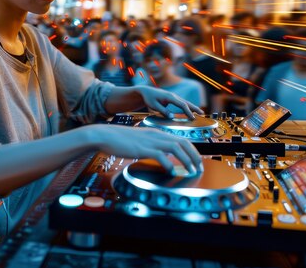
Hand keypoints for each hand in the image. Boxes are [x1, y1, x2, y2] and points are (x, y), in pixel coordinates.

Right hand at [84, 124, 202, 174]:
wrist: (106, 135)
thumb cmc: (121, 140)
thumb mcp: (141, 141)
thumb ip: (153, 146)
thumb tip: (162, 156)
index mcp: (158, 133)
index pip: (181, 139)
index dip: (192, 150)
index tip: (197, 160)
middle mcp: (157, 135)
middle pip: (183, 142)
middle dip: (194, 155)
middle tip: (199, 167)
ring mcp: (151, 141)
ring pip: (176, 148)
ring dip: (186, 160)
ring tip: (191, 170)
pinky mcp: (143, 148)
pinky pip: (161, 155)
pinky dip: (169, 163)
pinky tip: (171, 170)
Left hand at [136, 86, 203, 119]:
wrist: (145, 91)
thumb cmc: (149, 98)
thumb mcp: (154, 106)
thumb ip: (163, 111)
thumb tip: (172, 117)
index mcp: (169, 97)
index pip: (182, 105)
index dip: (188, 112)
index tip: (192, 118)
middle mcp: (173, 96)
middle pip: (186, 102)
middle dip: (194, 108)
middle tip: (202, 113)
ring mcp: (173, 96)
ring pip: (185, 102)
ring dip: (192, 107)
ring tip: (200, 112)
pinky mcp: (172, 98)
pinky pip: (181, 103)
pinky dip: (187, 106)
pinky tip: (190, 110)